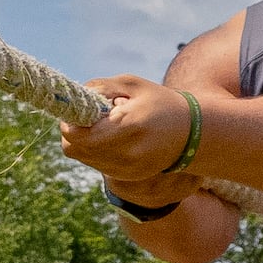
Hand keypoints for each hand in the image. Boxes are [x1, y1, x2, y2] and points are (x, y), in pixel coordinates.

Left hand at [61, 77, 192, 190]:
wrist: (192, 132)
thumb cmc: (159, 102)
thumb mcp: (131, 84)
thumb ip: (100, 88)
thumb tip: (74, 98)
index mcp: (130, 127)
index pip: (79, 136)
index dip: (69, 121)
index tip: (77, 109)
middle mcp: (128, 154)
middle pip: (75, 149)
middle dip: (74, 131)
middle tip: (88, 116)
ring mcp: (127, 170)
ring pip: (83, 157)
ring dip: (85, 141)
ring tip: (107, 126)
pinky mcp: (127, 177)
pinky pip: (96, 164)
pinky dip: (96, 150)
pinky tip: (114, 138)